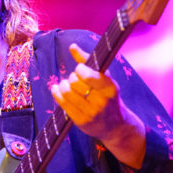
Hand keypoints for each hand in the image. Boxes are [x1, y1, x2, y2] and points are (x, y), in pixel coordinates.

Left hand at [50, 43, 145, 168]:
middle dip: (72, 77)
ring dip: (63, 85)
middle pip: (75, 82)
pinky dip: (57, 93)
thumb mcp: (105, 78)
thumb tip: (72, 46)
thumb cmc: (108, 96)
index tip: (80, 69)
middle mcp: (101, 102)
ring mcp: (91, 113)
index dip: (80, 69)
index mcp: (110, 88)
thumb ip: (88, 61)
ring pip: (67, 92)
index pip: (88, 75)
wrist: (116, 125)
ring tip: (66, 84)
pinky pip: (63, 103)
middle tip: (75, 79)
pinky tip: (57, 89)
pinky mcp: (81, 122)